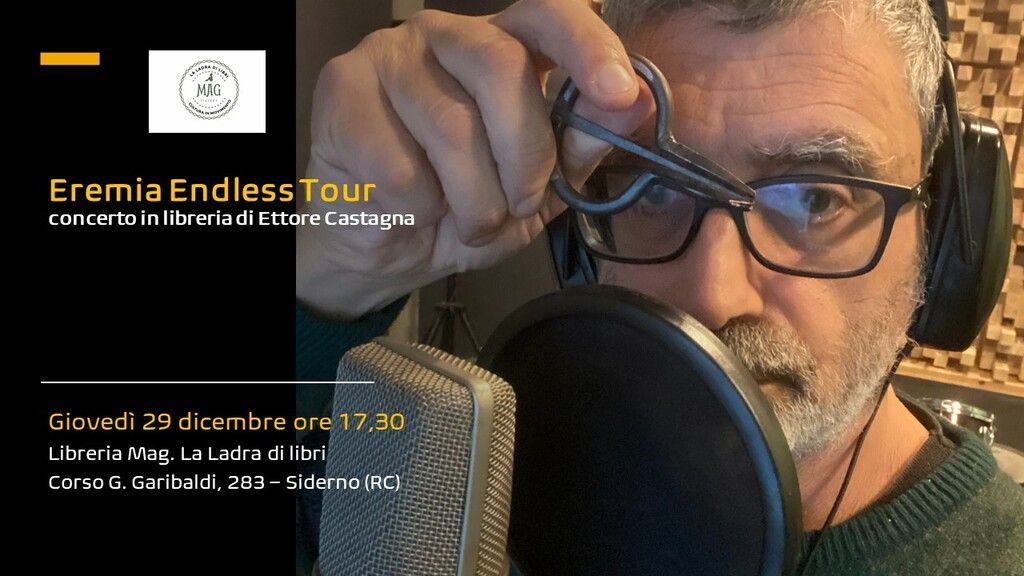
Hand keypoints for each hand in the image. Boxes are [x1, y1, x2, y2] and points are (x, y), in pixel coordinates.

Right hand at [297, 0, 652, 318]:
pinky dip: (418, 208)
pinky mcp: (343, 88)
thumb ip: (580, 145)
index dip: (588, 46)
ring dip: (474, 200)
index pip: (550, 14)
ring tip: (467, 220)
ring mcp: (391, 55)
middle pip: (503, 66)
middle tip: (521, 203)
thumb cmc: (461, 209)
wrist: (385, 248)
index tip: (619, 93)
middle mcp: (447, 36)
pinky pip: (399, 165)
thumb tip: (633, 103)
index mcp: (502, 47)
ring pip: (452, 126)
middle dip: (525, 154)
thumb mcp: (538, 191)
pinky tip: (412, 209)